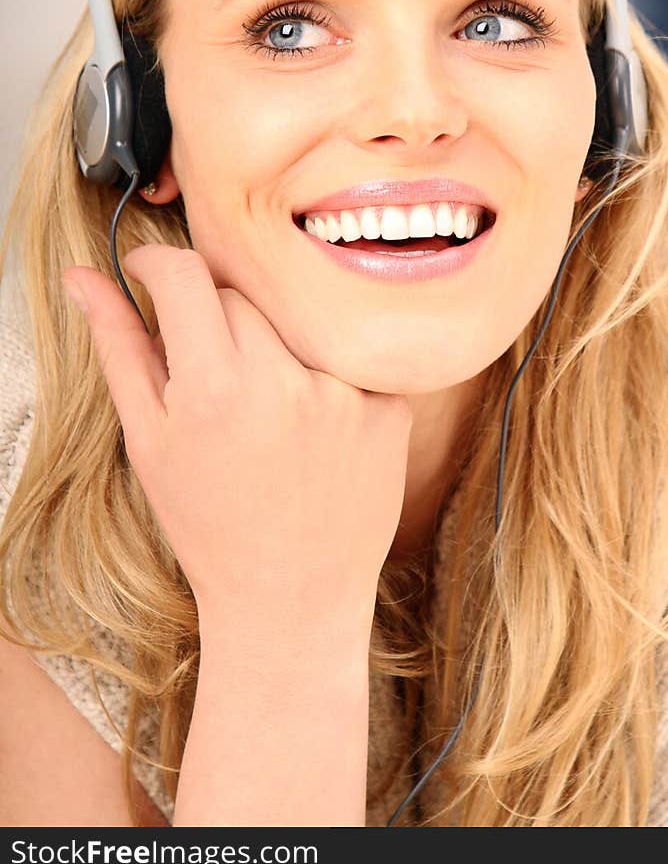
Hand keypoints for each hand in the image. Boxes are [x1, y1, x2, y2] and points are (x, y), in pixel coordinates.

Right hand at [61, 245, 412, 629]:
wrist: (292, 599)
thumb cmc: (208, 522)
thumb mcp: (149, 440)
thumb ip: (119, 347)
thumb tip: (82, 274)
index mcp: (213, 389)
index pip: (184, 274)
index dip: (157, 264)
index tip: (148, 274)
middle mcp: (284, 382)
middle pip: (238, 295)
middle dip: (214, 321)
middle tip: (211, 379)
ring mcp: (345, 392)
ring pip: (292, 318)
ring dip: (271, 344)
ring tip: (263, 411)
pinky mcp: (390, 405)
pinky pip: (343, 351)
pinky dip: (321, 373)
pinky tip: (310, 428)